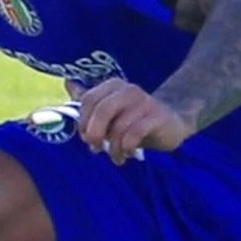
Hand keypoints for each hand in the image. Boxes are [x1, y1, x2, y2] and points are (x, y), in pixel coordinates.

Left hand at [71, 78, 193, 164]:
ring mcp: (145, 102)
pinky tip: (127, 153)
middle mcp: (128, 90)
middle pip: (102, 110)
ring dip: (113, 147)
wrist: (173, 121)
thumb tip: (67, 83)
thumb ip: (90, 99)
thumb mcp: (111, 109)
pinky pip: (135, 134)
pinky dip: (127, 147)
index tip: (86, 137)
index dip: (83, 121)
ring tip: (116, 157)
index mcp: (113, 86)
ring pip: (119, 126)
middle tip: (95, 148)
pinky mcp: (158, 117)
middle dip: (95, 133)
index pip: (88, 99)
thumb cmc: (135, 118)